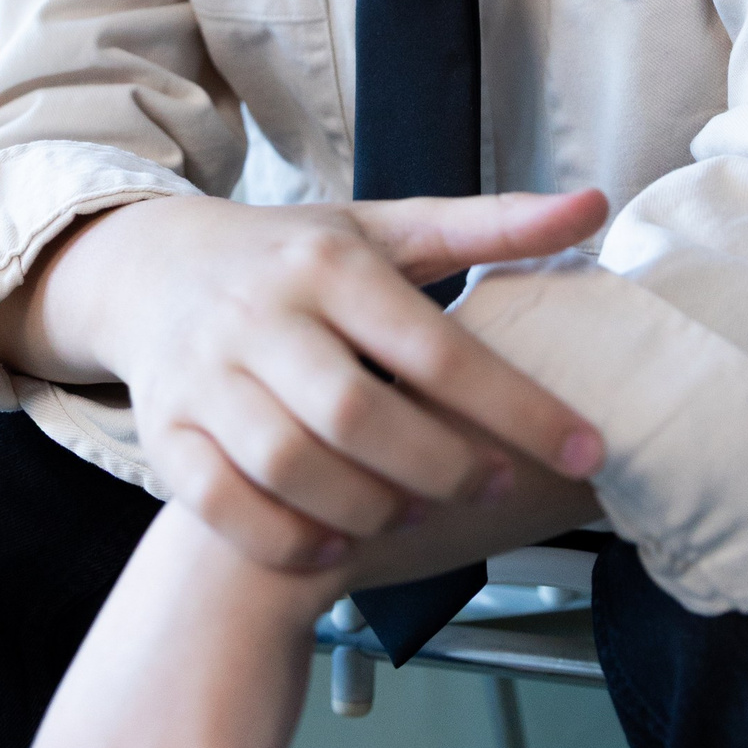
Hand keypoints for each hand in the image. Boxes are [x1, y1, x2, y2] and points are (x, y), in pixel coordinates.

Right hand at [0, 188, 607, 568]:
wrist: (151, 267)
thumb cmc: (295, 256)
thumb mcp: (386, 228)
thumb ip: (492, 226)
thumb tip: (597, 205)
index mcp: (328, 263)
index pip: (433, 345)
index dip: (515, 406)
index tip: (584, 449)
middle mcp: (261, 315)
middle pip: (356, 413)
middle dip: (440, 464)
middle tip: (494, 486)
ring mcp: (204, 376)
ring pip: (287, 462)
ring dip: (365, 504)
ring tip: (415, 509)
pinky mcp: (163, 430)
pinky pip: (217, 500)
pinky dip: (283, 534)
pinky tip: (335, 543)